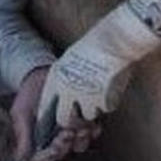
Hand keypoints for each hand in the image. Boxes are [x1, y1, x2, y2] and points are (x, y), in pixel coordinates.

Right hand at [11, 66, 99, 160]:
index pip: (43, 158)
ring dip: (81, 140)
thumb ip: (22, 134)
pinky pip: (92, 131)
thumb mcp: (20, 113)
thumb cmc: (29, 94)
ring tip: (81, 130)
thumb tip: (21, 158)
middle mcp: (55, 139)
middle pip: (62, 151)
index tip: (53, 149)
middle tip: (66, 134)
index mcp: (38, 141)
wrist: (41, 73)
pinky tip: (94, 127)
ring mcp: (70, 130)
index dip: (49, 156)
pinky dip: (93, 131)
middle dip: (65, 145)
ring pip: (78, 144)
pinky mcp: (83, 120)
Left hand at [35, 2, 160, 130]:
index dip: (53, 113)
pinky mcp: (103, 100)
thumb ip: (66, 78)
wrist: (115, 39)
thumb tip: (66, 98)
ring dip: (95, 108)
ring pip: (88, 116)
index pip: (45, 106)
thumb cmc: (95, 44)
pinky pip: (106, 109)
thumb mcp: (71, 58)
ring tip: (102, 92)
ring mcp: (85, 96)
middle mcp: (67, 89)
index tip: (63, 113)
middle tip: (82, 115)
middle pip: (64, 120)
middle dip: (74, 121)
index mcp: (56, 78)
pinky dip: (110, 102)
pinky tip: (113, 87)